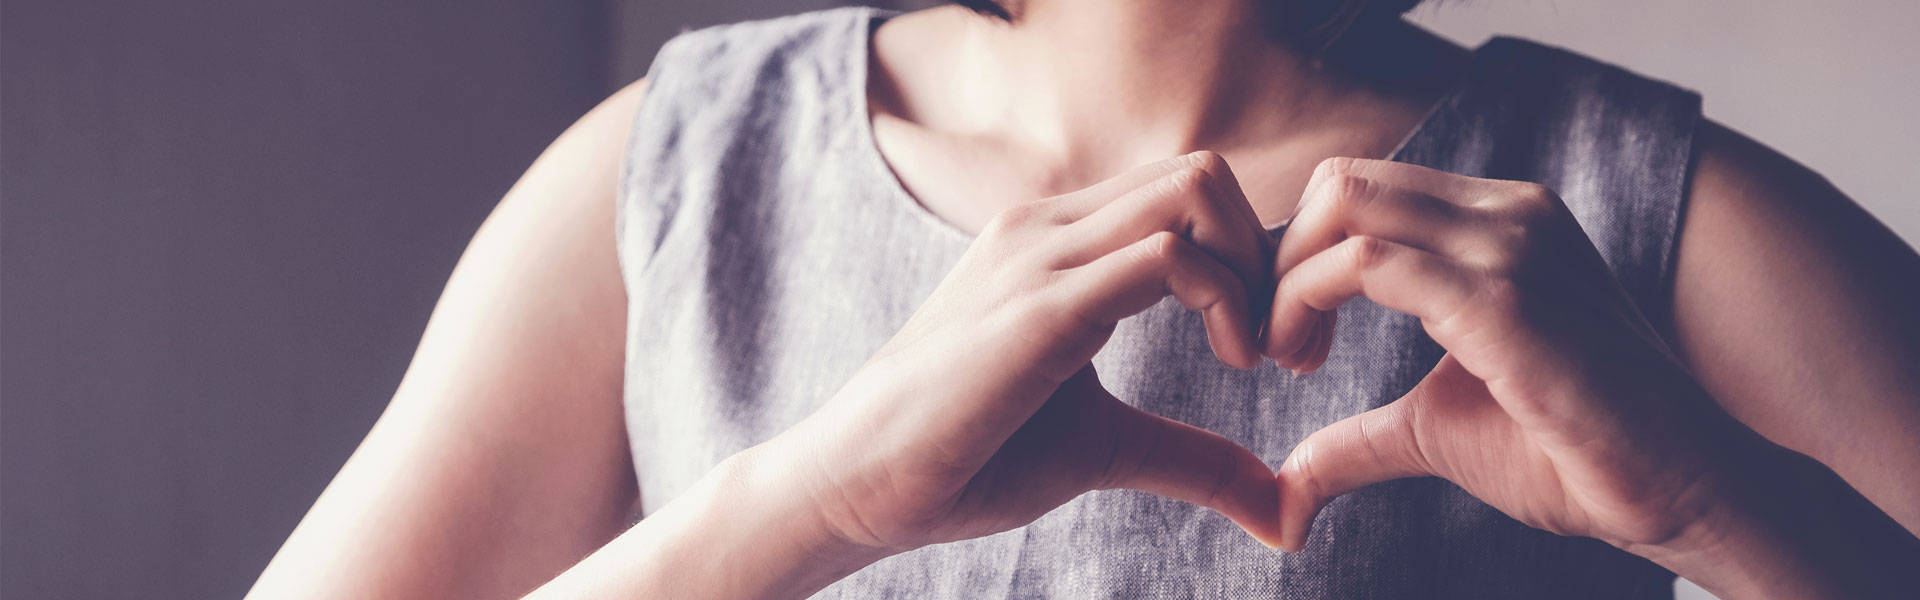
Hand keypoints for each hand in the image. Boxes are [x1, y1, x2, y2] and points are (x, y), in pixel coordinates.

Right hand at [762, 152, 1285, 560]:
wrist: (861, 481)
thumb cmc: (968, 455)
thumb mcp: (1106, 447)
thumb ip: (1192, 457)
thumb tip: (1282, 507)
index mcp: (1057, 241)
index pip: (1184, 192)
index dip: (1251, 259)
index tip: (1270, 346)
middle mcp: (1047, 226)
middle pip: (1202, 172)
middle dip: (1268, 255)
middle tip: (1279, 347)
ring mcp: (1041, 256)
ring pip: (1192, 192)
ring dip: (1255, 272)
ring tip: (1256, 356)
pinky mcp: (1041, 306)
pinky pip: (1165, 257)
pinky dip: (1226, 300)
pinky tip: (1231, 362)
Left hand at [1264, 157, 1748, 553]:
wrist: (1681, 488)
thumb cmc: (1572, 454)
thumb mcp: (1436, 429)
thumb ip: (1359, 438)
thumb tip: (1288, 487)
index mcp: (1498, 222)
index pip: (1362, 190)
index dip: (1301, 256)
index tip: (1290, 338)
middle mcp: (1506, 213)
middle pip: (1342, 182)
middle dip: (1281, 258)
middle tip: (1280, 346)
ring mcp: (1511, 246)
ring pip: (1347, 207)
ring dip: (1288, 282)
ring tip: (1291, 358)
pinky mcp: (1505, 299)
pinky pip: (1370, 264)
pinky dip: (1308, 301)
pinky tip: (1309, 364)